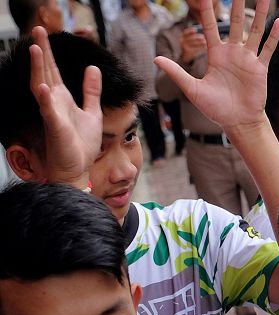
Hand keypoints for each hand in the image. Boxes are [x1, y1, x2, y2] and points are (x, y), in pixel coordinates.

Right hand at [28, 26, 100, 188]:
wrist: (78, 169)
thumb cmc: (81, 144)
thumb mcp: (92, 112)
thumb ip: (91, 91)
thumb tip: (93, 68)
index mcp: (62, 98)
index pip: (53, 70)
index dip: (49, 52)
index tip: (44, 33)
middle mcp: (54, 103)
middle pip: (45, 72)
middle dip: (41, 52)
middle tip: (36, 30)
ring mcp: (52, 114)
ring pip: (41, 87)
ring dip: (37, 68)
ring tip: (34, 48)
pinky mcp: (55, 128)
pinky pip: (48, 111)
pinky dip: (45, 99)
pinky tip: (43, 87)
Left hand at [155, 0, 278, 132]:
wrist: (237, 122)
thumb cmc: (214, 108)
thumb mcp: (192, 89)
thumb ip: (177, 72)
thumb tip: (156, 58)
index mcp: (216, 54)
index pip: (210, 26)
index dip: (208, 10)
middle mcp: (232, 52)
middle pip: (235, 23)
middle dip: (235, 5)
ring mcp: (248, 59)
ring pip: (254, 31)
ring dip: (259, 14)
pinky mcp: (260, 68)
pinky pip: (268, 48)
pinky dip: (274, 36)